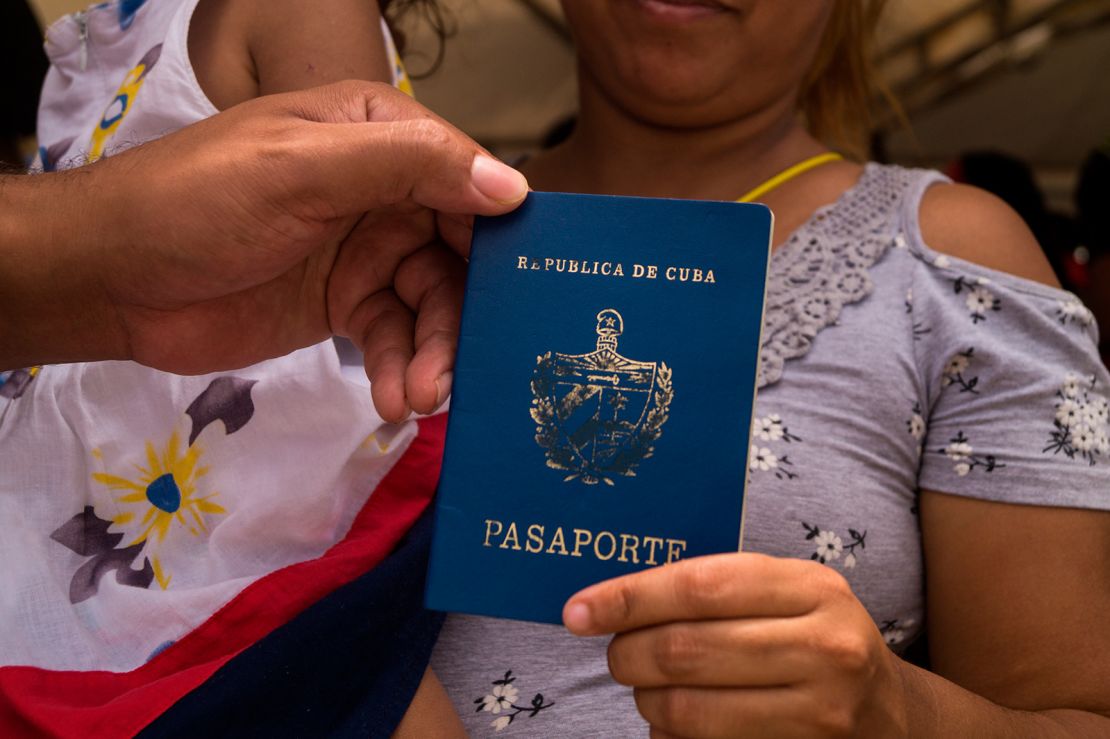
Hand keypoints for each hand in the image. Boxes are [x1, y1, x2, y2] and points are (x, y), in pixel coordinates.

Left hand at [1, 81, 526, 420]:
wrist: (111, 281)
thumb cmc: (198, 204)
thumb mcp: (304, 170)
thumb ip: (407, 166)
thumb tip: (512, 184)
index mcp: (378, 134)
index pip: (466, 178)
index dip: (503, 232)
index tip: (532, 289)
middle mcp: (383, 190)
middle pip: (459, 253)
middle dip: (466, 313)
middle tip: (466, 366)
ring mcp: (366, 251)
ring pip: (431, 305)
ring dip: (433, 354)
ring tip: (422, 398)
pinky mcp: (346, 305)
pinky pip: (394, 339)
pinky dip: (397, 370)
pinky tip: (392, 401)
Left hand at [563, 553, 908, 737]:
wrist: (892, 716)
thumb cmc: (814, 640)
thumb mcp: (788, 596)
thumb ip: (719, 588)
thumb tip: (615, 599)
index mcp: (813, 588)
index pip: (698, 586)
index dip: (628, 598)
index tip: (578, 611)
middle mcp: (826, 647)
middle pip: (685, 649)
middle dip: (628, 654)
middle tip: (614, 655)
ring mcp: (823, 712)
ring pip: (689, 709)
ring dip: (646, 702)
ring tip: (646, 690)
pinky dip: (672, 737)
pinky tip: (673, 722)